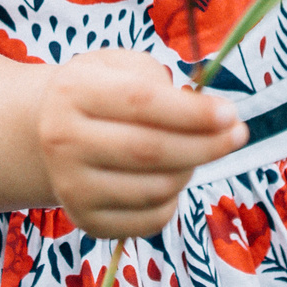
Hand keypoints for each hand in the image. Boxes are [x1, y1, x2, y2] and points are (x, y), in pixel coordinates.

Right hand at [36, 50, 243, 238]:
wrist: (48, 134)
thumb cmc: (100, 93)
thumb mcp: (120, 65)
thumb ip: (161, 81)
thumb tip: (209, 115)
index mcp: (73, 92)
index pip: (142, 102)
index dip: (192, 111)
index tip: (231, 113)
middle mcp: (62, 141)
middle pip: (150, 150)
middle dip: (206, 145)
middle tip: (238, 135)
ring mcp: (70, 186)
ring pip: (155, 189)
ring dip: (190, 170)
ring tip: (198, 152)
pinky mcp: (85, 221)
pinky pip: (149, 220)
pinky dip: (173, 201)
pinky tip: (173, 178)